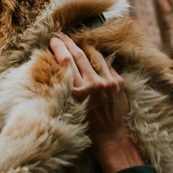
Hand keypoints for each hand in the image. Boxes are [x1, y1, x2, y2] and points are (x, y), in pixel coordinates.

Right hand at [49, 34, 141, 172]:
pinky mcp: (119, 82)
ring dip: (84, 48)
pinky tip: (92, 57)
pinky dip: (98, 60)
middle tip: (61, 35)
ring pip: (94, 56)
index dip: (59, 47)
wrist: (110, 137)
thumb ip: (68, 86)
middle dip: (68, 43)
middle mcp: (94, 84)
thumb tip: (61, 66)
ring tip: (76, 43)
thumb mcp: (72, 106)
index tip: (53, 39)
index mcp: (79, 91)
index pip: (66, 61)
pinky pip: (106, 65)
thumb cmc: (87, 126)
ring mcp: (108, 82)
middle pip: (79, 55)